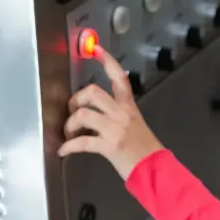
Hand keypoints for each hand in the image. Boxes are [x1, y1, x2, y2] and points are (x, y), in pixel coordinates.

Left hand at [57, 45, 163, 179]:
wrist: (155, 170)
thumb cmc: (145, 150)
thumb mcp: (135, 125)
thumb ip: (118, 115)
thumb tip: (95, 112)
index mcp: (129, 107)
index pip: (119, 78)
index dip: (108, 61)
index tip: (96, 49)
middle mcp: (122, 114)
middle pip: (93, 92)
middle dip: (76, 100)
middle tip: (73, 111)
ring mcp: (115, 129)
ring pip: (83, 114)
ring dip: (69, 124)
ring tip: (69, 134)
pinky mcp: (109, 146)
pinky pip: (82, 142)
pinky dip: (68, 147)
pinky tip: (64, 151)